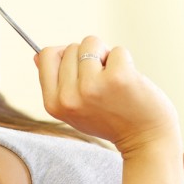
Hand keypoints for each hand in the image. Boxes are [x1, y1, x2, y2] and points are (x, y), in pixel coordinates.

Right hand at [35, 36, 179, 152]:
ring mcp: (92, 87)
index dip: (65, 54)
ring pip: (92, 43)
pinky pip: (117, 50)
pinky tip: (130, 82)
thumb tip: (37, 56)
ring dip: (107, 56)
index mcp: (54, 104)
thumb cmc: (112, 121)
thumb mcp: (75, 109)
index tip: (81, 67)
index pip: (47, 55)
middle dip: (89, 57)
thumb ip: (57, 84)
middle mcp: (69, 96)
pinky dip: (126, 60)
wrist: (146, 140)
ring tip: (115, 80)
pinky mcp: (118, 77)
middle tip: (104, 83)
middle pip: (71, 47)